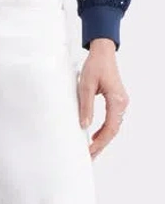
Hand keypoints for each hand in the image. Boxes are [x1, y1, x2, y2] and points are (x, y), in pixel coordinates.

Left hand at [77, 39, 129, 159]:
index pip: (110, 128)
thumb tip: (84, 125)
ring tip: (92, 148)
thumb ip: (86, 106)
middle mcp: (122, 102)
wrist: (103, 52)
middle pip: (113, 130)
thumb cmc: (95, 65)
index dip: (100, 142)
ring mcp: (121, 101)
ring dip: (103, 137)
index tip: (90, 150)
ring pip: (114, 125)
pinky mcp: (117, 99)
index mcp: (116, 100)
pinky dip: (105, 128)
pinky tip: (96, 134)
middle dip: (102, 144)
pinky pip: (113, 118)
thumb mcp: (86, 85)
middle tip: (90, 155)